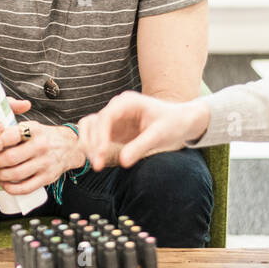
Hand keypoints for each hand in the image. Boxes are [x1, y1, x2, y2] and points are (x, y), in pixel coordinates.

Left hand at [0, 119, 85, 194]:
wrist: (71, 146)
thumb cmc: (45, 137)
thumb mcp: (32, 127)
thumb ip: (13, 130)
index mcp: (34, 130)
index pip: (9, 136)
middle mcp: (41, 146)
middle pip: (10, 157)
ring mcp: (45, 163)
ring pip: (15, 174)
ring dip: (0, 175)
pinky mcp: (47, 178)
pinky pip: (25, 187)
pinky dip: (11, 188)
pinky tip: (5, 184)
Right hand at [77, 91, 209, 170]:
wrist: (180, 121)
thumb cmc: (173, 123)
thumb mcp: (160, 135)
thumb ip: (141, 146)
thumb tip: (123, 161)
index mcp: (127, 102)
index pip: (106, 116)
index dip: (100, 136)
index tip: (101, 154)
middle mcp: (116, 107)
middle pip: (93, 123)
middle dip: (92, 144)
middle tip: (98, 166)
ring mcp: (112, 118)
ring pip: (89, 128)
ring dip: (88, 145)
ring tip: (96, 165)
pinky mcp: (111, 129)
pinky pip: (94, 137)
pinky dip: (92, 148)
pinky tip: (97, 161)